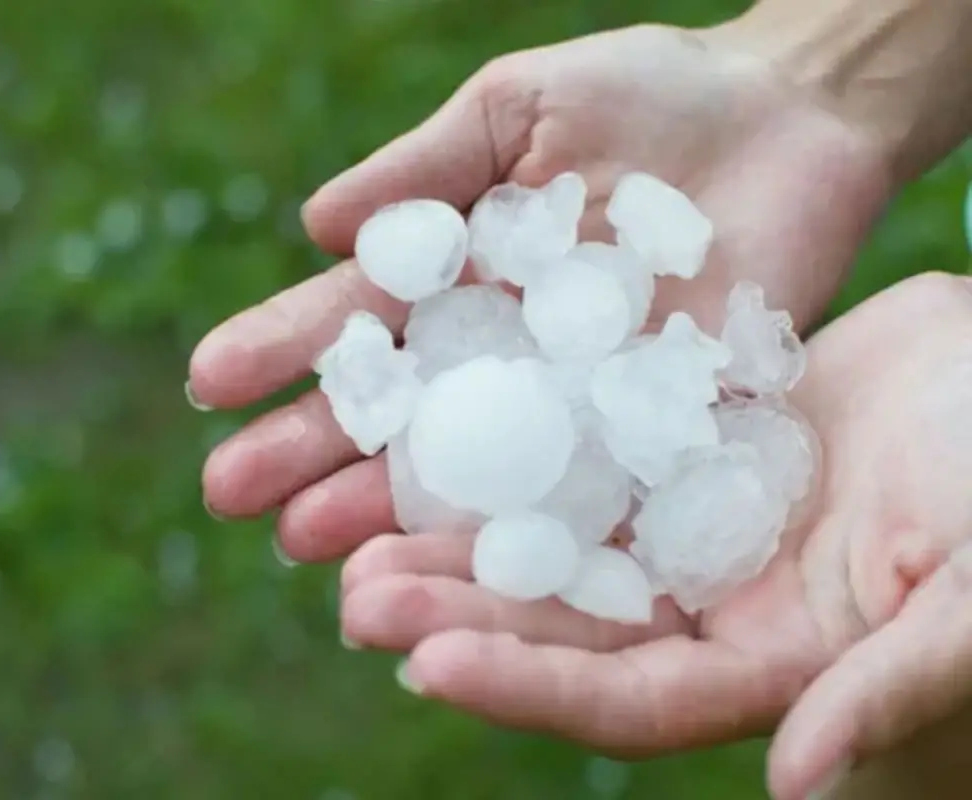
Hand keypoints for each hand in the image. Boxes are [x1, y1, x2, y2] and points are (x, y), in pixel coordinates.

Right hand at [188, 22, 890, 560]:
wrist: (790, 116)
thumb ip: (422, 169)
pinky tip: (466, 568)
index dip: (282, 349)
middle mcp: (500, 351)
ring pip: (470, 466)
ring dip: (391, 509)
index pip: (356, 321)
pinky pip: (589, 487)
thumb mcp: (516, 108)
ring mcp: (572, 399)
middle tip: (234, 498)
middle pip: (397, 411)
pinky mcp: (654, 430)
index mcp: (456, 276)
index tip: (210, 383)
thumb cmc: (645, 95)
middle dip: (313, 451)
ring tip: (315, 548)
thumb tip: (314, 227)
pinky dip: (527, 529)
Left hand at [338, 272, 971, 799]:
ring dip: (457, 542)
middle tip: (353, 597)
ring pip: (550, 543)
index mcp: (766, 661)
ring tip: (353, 534)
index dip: (530, 689)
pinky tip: (431, 435)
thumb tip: (795, 786)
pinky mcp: (672, 445)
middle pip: (562, 626)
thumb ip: (893, 685)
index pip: (626, 699)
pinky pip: (573, 452)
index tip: (427, 665)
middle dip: (457, 616)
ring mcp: (683, 524)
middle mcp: (706, 604)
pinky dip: (506, 452)